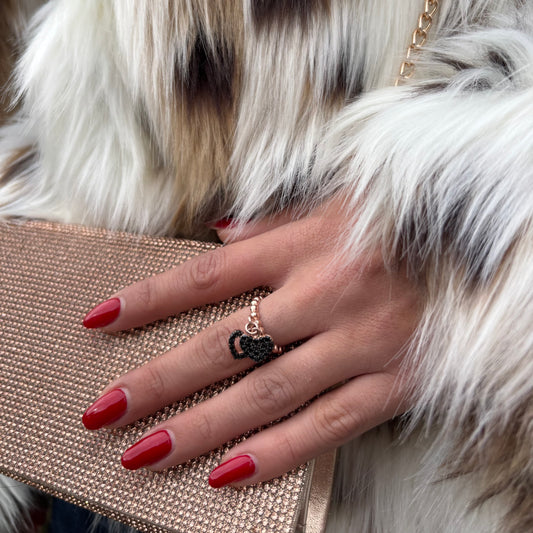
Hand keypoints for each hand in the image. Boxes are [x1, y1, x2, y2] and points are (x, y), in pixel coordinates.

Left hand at [82, 198, 421, 487]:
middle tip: (105, 411)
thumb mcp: (337, 203)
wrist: (483, 244)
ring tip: (145, 454)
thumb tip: (219, 233)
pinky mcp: (395, 382)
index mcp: (307, 244)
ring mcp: (362, 343)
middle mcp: (328, 293)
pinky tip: (226, 474)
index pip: (208, 276)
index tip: (100, 321)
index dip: (149, 298)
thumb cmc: (398, 221)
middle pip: (226, 345)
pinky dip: (276, 453)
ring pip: (267, 395)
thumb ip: (275, 220)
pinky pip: (327, 426)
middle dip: (159, 380)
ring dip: (201, 428)